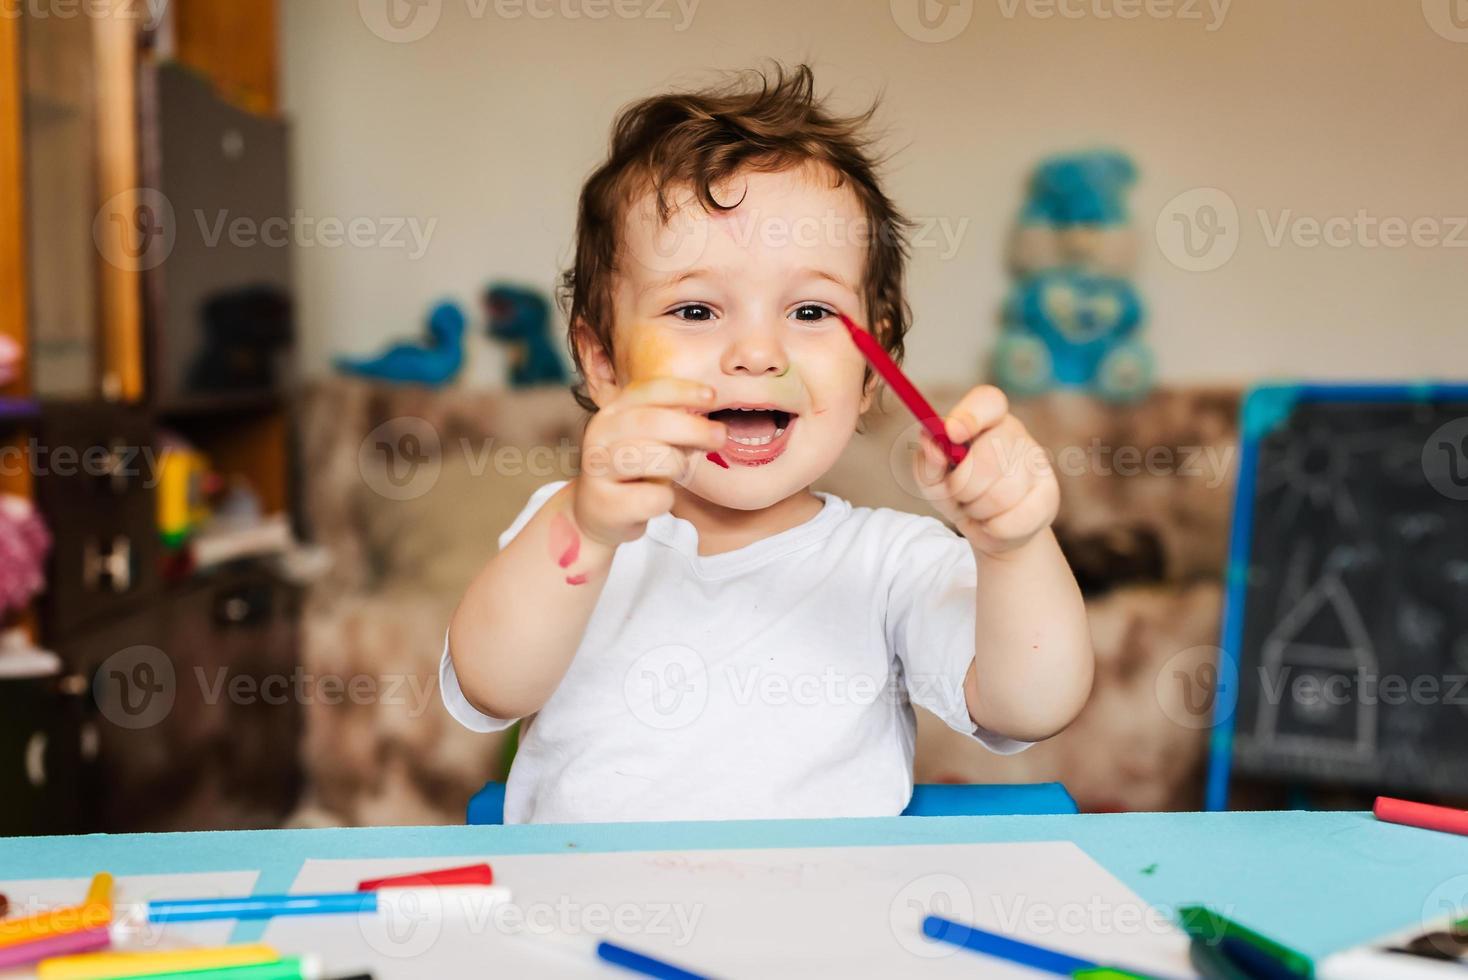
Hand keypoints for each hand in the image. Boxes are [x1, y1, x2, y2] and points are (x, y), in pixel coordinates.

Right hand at [572, 378, 727, 548]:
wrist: (598, 513)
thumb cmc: (635, 471)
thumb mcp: (650, 439)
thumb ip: (673, 423)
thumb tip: (712, 416)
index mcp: (613, 412)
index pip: (647, 391)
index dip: (682, 391)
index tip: (712, 396)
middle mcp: (600, 434)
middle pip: (651, 421)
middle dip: (693, 427)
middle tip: (720, 436)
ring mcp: (597, 468)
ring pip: (654, 458)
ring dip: (677, 464)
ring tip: (675, 470)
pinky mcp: (605, 503)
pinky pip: (654, 497)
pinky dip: (665, 499)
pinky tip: (654, 499)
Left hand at [911, 385, 1058, 556]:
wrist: (988, 527)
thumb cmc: (958, 493)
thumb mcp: (933, 480)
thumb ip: (928, 461)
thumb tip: (932, 443)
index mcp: (985, 419)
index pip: (988, 401)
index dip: (969, 415)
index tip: (951, 434)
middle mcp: (1014, 434)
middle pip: (989, 457)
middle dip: (962, 486)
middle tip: (958, 495)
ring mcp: (1036, 462)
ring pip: (1002, 493)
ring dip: (977, 510)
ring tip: (974, 509)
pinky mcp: (1049, 494)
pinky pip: (1017, 518)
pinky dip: (994, 529)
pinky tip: (992, 524)